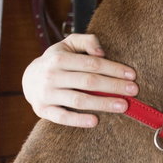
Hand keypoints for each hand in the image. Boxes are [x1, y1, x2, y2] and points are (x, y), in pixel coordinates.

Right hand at [22, 34, 137, 127]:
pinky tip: (95, 121)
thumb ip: (87, 41)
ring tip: (122, 106)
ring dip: (102, 104)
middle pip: (88, 82)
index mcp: (60, 58)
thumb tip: (101, 52)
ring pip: (78, 100)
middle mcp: (52, 75)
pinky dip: (78, 120)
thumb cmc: (56, 61)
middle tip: (133, 91)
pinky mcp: (43, 110)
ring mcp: (47, 94)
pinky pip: (62, 117)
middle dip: (113, 86)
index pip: (92, 64)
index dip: (114, 69)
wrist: (28, 79)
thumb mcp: (68, 44)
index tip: (132, 75)